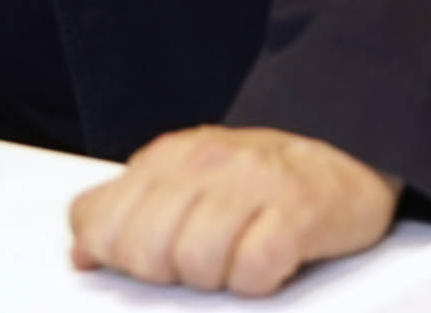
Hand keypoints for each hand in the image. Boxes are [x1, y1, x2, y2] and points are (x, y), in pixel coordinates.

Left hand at [67, 125, 401, 295]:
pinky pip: (255, 270)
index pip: (99, 224)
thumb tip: (81, 255)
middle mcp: (206, 162)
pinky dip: (260, 280)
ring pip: (198, 264)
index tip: (152, 261)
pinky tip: (271, 263)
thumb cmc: (258, 180)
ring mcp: (255, 184)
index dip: (119, 259)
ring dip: (219, 279)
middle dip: (169, 275)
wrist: (349, 150)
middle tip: (203, 262)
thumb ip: (127, 211)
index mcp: (168, 157)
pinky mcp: (300, 212)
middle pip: (146, 252)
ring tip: (240, 259)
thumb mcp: (183, 181)